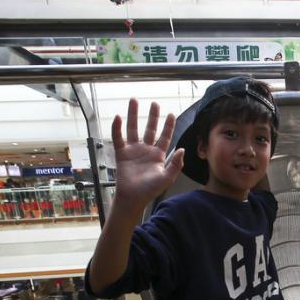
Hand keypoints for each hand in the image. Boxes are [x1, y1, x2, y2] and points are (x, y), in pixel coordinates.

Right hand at [111, 98, 184, 214]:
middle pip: (150, 129)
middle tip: (154, 103)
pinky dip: (117, 128)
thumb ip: (176, 164)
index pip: (165, 137)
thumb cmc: (150, 190)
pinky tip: (117, 117)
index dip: (168, 126)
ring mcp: (133, 151)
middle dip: (152, 116)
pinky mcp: (122, 154)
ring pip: (133, 129)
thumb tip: (183, 149)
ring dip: (133, 115)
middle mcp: (146, 150)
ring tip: (133, 101)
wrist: (133, 198)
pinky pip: (118, 138)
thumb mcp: (167, 178)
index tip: (171, 114)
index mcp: (158, 155)